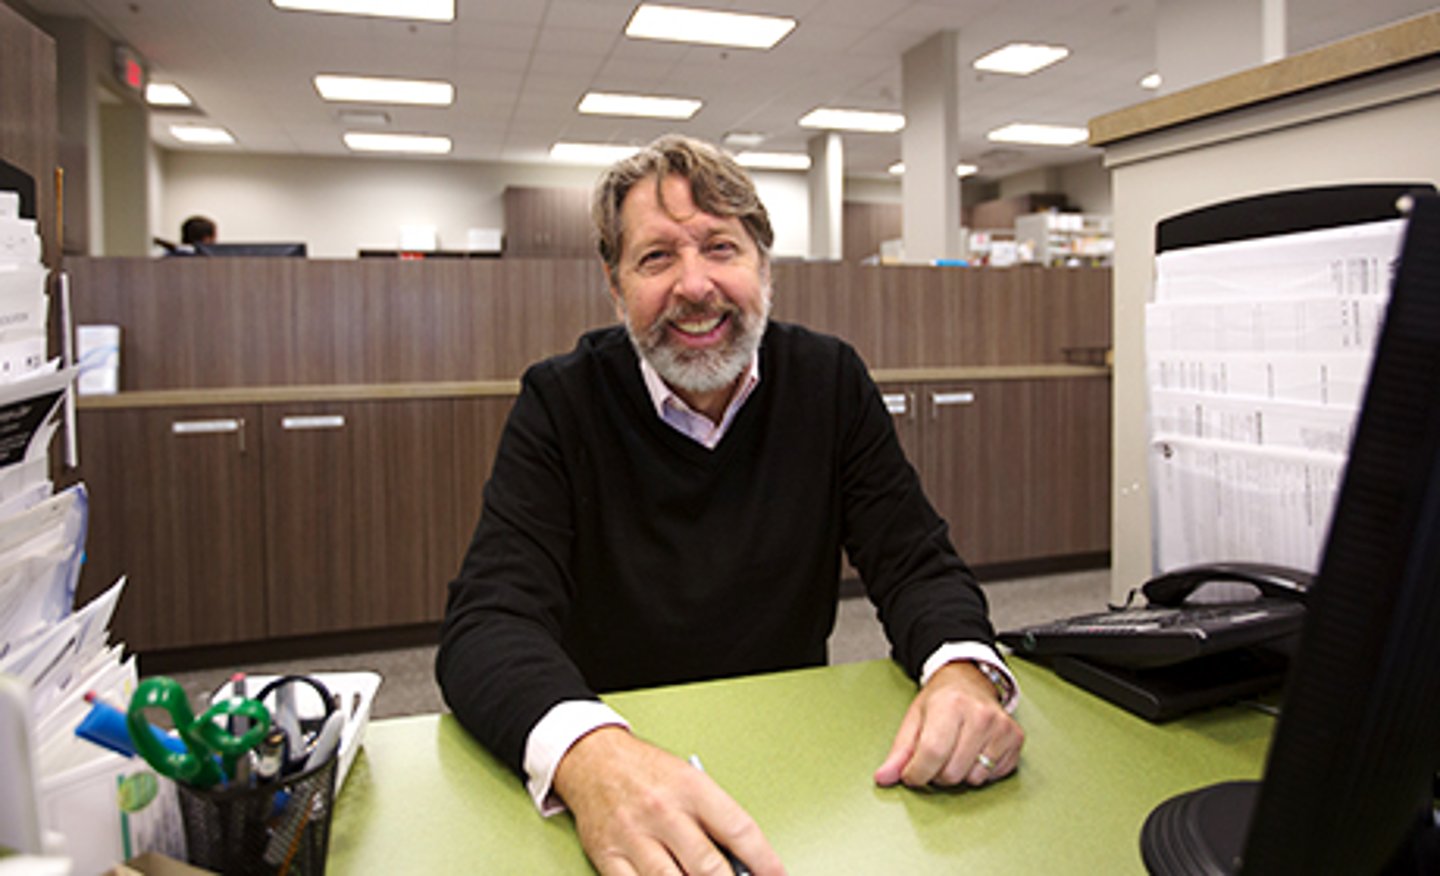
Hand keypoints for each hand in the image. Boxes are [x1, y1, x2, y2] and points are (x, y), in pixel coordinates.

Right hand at [553, 725, 785, 875]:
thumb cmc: (647, 772)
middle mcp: (663, 812)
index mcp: (691, 788)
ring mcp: (634, 836)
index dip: (765, 862)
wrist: (593, 761)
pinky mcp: (609, 856)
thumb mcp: (690, 780)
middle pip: (708, 867)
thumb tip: (743, 864)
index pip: (739, 831)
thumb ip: (715, 819)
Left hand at [873, 660, 1023, 787]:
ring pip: (973, 779)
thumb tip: (884, 778)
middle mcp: (980, 715)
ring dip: (959, 773)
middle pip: (952, 773)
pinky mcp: (1016, 738)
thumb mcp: (914, 719)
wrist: (969, 680)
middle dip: (937, 774)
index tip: (911, 774)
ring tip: (956, 751)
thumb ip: (899, 752)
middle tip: (936, 756)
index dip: (916, 773)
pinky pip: (993, 776)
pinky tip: (974, 751)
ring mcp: (1001, 727)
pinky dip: (980, 771)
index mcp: (950, 705)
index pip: (931, 754)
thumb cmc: (941, 700)